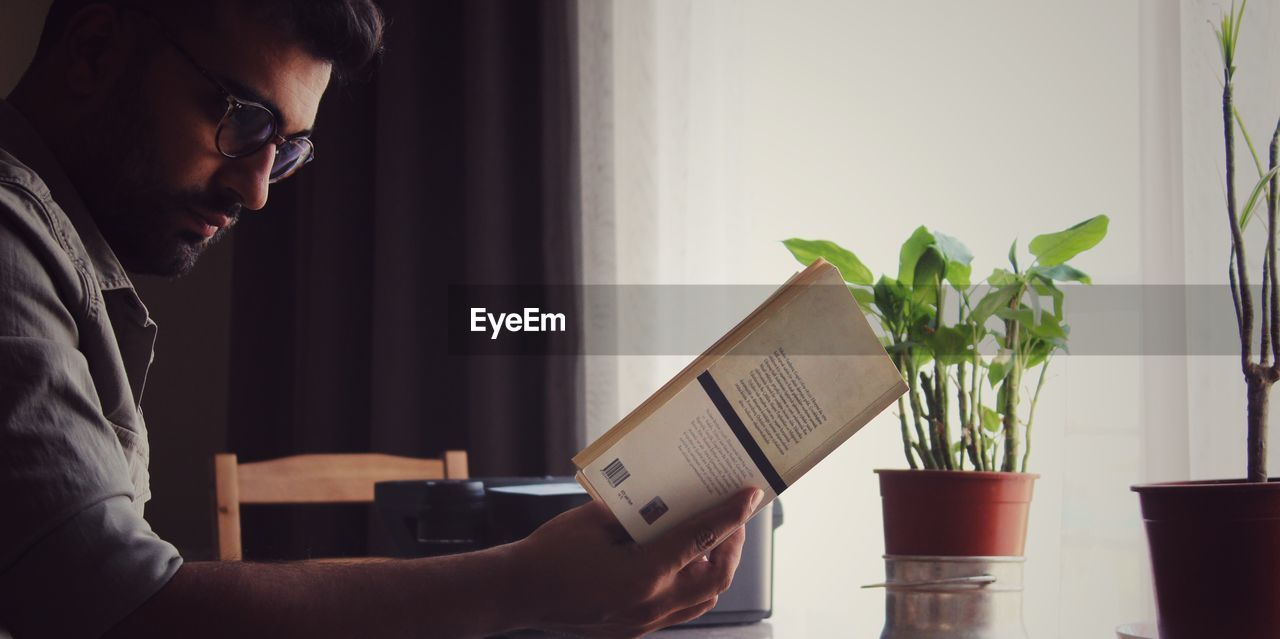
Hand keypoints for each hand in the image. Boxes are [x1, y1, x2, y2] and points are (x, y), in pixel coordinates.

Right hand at [506, 487, 762, 637]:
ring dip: (714, 568)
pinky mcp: (634, 630)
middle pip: (715, 577)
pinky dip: (691, 584)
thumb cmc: (549, 553)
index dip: (730, 515)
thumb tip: (668, 505)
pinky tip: (682, 562)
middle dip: (731, 545)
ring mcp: (643, 622)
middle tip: (732, 517)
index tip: (750, 496)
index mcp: (643, 573)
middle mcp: (650, 604)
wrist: (516, 593)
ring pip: (702, 599)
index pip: (701, 539)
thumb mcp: (595, 518)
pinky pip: (680, 610)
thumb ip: (636, 513)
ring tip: (713, 539)